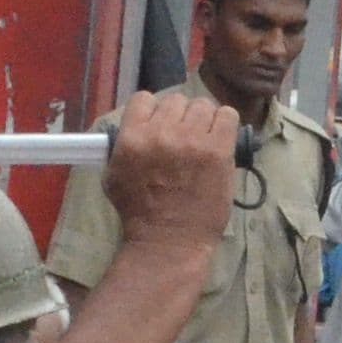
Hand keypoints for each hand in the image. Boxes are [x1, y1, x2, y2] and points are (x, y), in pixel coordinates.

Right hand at [104, 89, 239, 257]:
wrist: (168, 243)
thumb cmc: (139, 213)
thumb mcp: (113, 177)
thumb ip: (122, 145)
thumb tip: (134, 126)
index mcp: (132, 139)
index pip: (144, 99)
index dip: (152, 112)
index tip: (159, 129)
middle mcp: (161, 134)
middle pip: (176, 100)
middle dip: (179, 119)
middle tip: (182, 141)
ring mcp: (192, 141)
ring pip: (203, 105)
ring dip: (203, 122)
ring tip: (202, 143)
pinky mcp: (218, 150)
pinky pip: (228, 116)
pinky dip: (224, 127)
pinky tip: (218, 143)